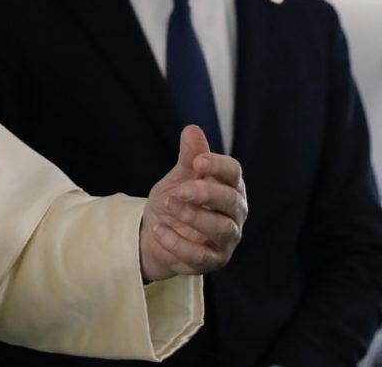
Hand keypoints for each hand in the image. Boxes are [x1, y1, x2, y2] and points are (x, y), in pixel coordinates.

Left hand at [140, 125, 246, 281]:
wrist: (156, 233)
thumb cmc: (176, 201)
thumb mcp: (179, 177)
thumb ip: (188, 158)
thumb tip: (192, 129)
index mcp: (228, 187)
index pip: (233, 173)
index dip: (218, 165)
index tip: (197, 162)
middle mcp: (234, 213)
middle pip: (231, 201)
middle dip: (205, 193)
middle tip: (178, 190)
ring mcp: (226, 239)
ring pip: (222, 229)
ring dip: (193, 217)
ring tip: (168, 206)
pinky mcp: (212, 261)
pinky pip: (200, 255)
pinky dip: (177, 243)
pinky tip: (158, 229)